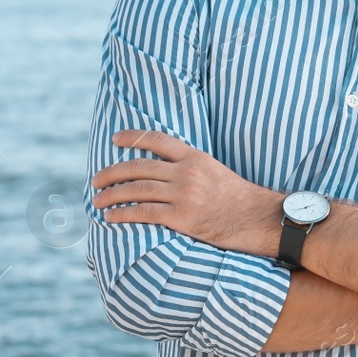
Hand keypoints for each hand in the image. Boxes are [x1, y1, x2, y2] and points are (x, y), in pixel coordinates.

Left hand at [90, 130, 283, 257]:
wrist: (262, 218)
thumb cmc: (242, 200)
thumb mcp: (217, 172)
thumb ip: (193, 169)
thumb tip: (169, 173)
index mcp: (195, 157)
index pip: (157, 140)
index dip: (132, 138)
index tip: (115, 140)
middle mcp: (186, 172)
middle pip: (138, 167)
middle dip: (111, 173)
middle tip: (96, 181)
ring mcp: (184, 194)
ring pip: (136, 190)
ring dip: (111, 195)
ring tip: (97, 201)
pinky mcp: (183, 217)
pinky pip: (144, 213)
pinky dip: (123, 214)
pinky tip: (111, 218)